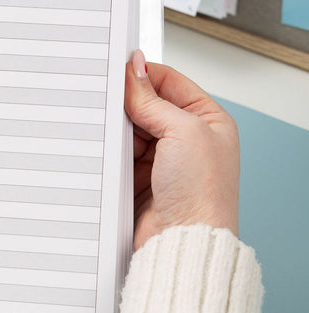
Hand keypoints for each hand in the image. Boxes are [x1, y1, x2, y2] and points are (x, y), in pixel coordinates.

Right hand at [125, 50, 239, 250]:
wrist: (183, 243)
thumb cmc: (203, 195)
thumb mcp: (183, 131)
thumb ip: (152, 99)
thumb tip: (134, 70)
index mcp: (207, 120)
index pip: (168, 81)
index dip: (143, 74)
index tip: (119, 70)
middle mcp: (185, 137)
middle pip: (145, 103)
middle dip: (127, 102)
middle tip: (108, 98)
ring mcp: (161, 157)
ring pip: (128, 126)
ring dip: (116, 126)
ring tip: (108, 127)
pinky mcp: (138, 175)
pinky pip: (117, 149)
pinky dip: (108, 146)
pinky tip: (104, 145)